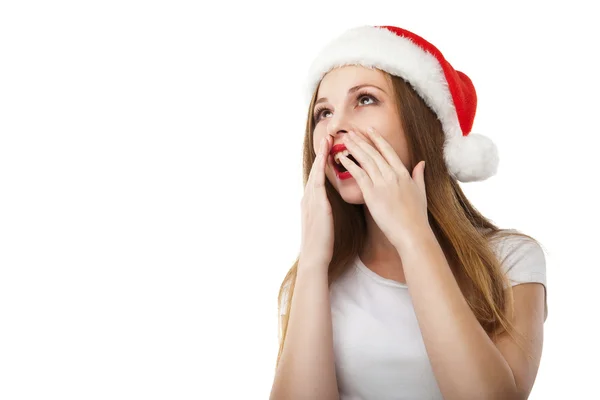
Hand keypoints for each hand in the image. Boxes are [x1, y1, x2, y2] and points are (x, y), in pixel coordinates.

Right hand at [299, 135, 334, 269]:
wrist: (314, 258)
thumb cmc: (323, 244)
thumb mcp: (325, 223)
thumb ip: (327, 211)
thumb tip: (333, 204)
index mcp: (312, 202)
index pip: (318, 177)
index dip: (323, 162)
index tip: (330, 148)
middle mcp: (309, 199)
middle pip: (315, 171)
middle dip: (321, 154)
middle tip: (327, 137)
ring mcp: (310, 201)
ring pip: (315, 173)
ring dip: (320, 157)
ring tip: (326, 142)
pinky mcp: (316, 206)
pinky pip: (318, 184)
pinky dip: (320, 171)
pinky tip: (325, 161)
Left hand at [337, 126, 429, 248]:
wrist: (412, 232)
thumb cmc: (417, 216)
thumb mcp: (421, 192)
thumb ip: (419, 175)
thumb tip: (421, 162)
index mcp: (403, 173)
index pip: (388, 150)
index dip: (377, 139)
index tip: (369, 129)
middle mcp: (392, 175)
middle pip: (373, 152)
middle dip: (361, 140)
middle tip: (350, 132)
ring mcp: (382, 183)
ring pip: (365, 160)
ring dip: (354, 148)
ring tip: (344, 140)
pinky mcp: (372, 194)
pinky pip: (358, 175)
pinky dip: (350, 164)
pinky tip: (342, 158)